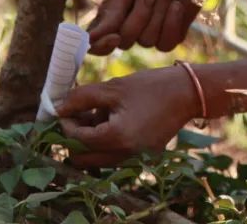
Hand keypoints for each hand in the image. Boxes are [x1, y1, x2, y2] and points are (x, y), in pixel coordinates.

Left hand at [56, 66, 199, 167]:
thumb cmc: (151, 87)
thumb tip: (59, 107)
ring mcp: (135, 160)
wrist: (188, 93)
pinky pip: (113, 156)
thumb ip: (82, 98)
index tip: (65, 107)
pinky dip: (105, 142)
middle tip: (76, 114)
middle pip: (82, 158)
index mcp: (117, 138)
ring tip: (97, 113)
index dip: (65, 123)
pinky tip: (112, 118)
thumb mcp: (113, 88)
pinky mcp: (142, 157)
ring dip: (89, 140)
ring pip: (96, 159)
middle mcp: (125, 156)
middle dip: (73, 137)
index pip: (76, 139)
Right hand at [87, 0, 208, 54]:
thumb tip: (89, 39)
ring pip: (146, 41)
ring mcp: (149, 36)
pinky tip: (177, 5)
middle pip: (124, 41)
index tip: (113, 36)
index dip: (102, 45)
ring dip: (158, 12)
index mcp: (112, 17)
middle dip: (139, 15)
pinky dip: (172, 21)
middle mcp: (128, 30)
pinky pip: (165, 43)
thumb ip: (110, 13)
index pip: (97, 44)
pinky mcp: (170, 38)